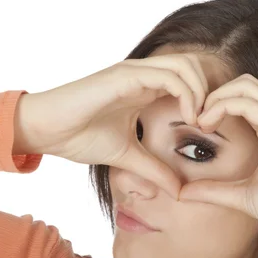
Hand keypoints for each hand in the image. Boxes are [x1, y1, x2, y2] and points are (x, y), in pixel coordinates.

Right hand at [16, 53, 208, 199]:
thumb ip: (154, 170)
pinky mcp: (125, 76)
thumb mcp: (127, 157)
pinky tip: (188, 117)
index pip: (189, 82)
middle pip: (194, 67)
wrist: (47, 130)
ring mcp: (134, 72)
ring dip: (201, 92)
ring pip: (186, 65)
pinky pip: (168, 75)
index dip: (205, 102)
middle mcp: (143, 76)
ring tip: (200, 121)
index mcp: (145, 90)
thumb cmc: (79, 136)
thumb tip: (178, 191)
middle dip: (210, 92)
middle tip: (210, 123)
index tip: (209, 130)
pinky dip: (186, 93)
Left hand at [178, 73, 257, 240]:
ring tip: (200, 121)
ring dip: (215, 98)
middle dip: (213, 94)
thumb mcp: (242, 196)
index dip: (216, 103)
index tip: (196, 125)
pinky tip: (207, 125)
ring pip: (244, 85)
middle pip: (242, 83)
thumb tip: (183, 193)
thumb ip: (214, 190)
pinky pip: (248, 103)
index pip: (242, 97)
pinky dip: (222, 106)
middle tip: (194, 119)